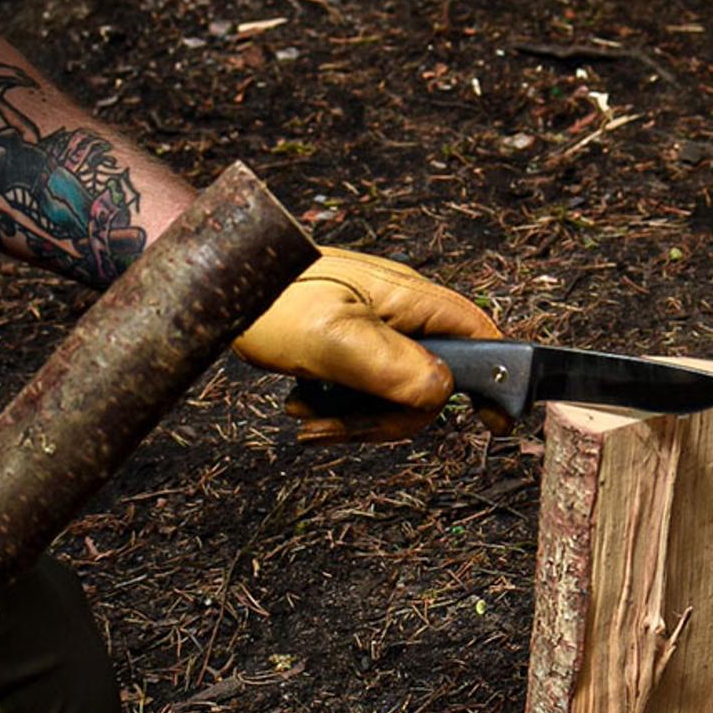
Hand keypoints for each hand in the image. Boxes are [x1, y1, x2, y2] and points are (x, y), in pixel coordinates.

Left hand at [233, 247, 508, 441]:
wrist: (214, 285)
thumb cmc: (269, 301)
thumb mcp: (333, 341)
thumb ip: (392, 369)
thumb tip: (442, 395)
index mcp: (412, 300)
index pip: (481, 338)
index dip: (498, 381)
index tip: (494, 424)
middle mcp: (402, 312)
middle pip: (433, 385)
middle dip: (388, 418)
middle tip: (339, 427)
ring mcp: (376, 328)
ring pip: (395, 394)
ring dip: (354, 417)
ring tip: (308, 413)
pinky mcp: (351, 343)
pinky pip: (363, 389)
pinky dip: (335, 406)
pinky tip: (302, 402)